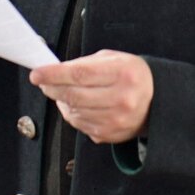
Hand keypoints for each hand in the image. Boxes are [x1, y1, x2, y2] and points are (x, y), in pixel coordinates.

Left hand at [29, 50, 153, 144]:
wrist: (158, 101)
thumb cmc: (131, 75)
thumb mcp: (113, 59)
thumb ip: (84, 64)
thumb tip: (54, 71)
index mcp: (123, 74)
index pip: (79, 74)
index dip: (54, 74)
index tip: (37, 73)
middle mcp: (121, 99)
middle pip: (74, 95)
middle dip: (52, 88)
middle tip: (43, 82)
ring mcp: (116, 120)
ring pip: (74, 112)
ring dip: (61, 101)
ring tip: (62, 91)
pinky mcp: (110, 134)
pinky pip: (80, 125)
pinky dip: (72, 114)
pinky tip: (76, 104)